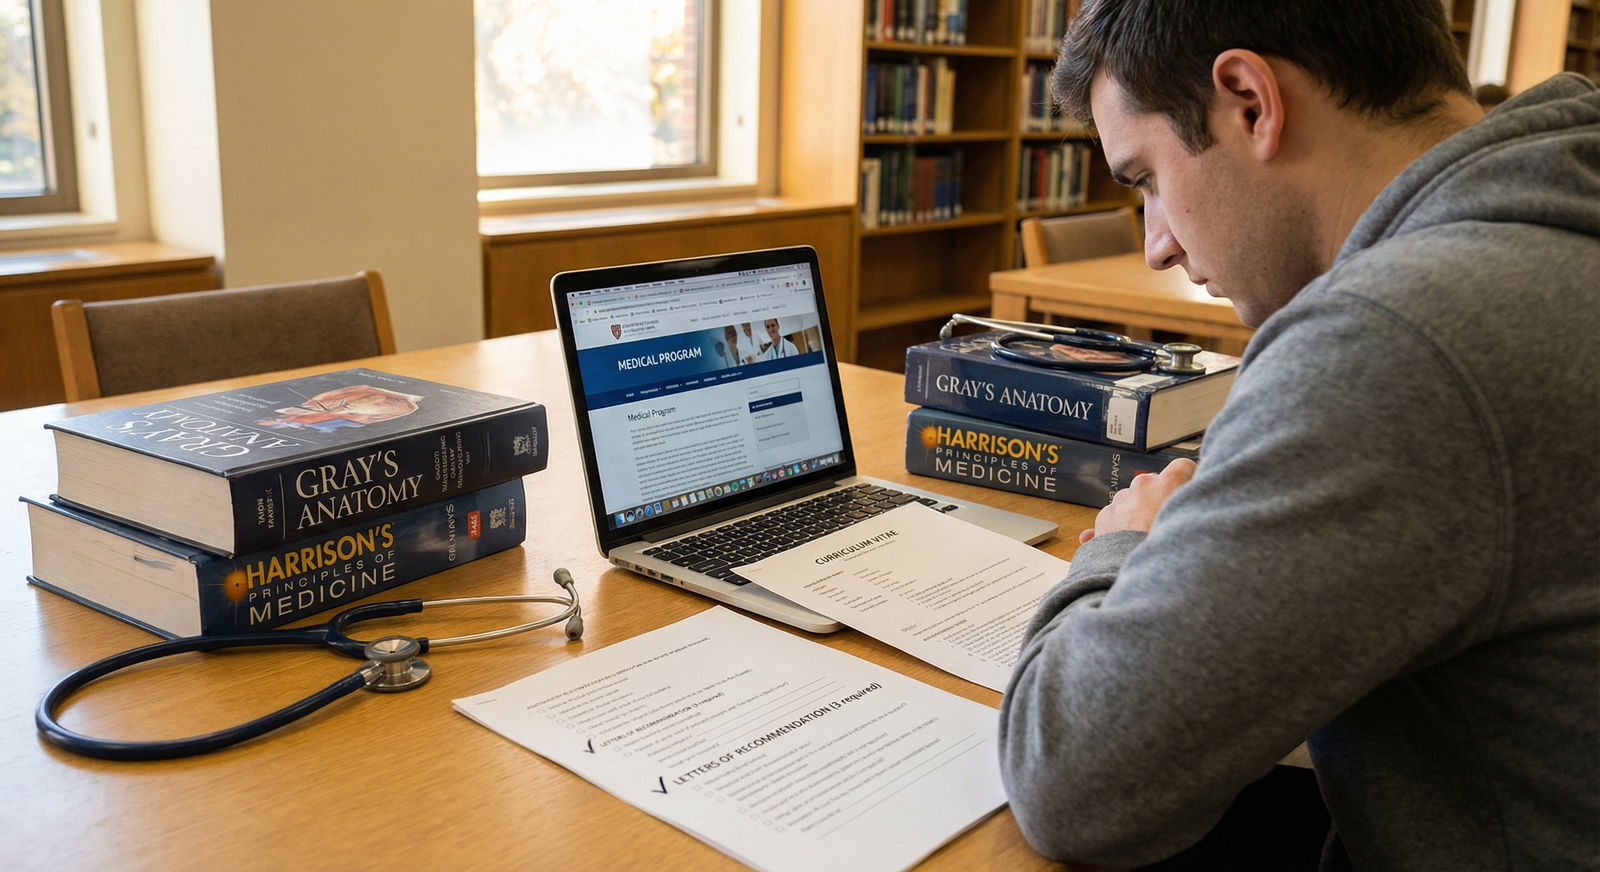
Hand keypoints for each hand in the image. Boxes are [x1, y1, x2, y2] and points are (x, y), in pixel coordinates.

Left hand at [1078, 458, 1196, 544]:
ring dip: (1140, 513)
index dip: (1188, 478)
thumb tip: (1201, 500)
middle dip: (1161, 498)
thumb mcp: (1195, 525)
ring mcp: (1120, 502)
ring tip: (1148, 538)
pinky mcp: (1104, 519)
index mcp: (1166, 484)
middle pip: (1155, 484)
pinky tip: (1127, 542)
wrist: (1141, 579)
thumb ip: (1195, 506)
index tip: (1190, 490)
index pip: (1183, 466)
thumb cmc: (1172, 555)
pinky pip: (1116, 517)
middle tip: (1168, 522)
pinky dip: (1121, 527)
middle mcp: (1141, 487)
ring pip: (1134, 500)